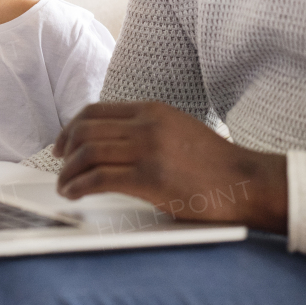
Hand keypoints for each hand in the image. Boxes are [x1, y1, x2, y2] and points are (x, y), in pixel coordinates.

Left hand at [53, 101, 287, 232]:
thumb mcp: (178, 130)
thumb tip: (113, 144)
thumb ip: (147, 130)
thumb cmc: (215, 164)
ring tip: (65, 185)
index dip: (71, 127)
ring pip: (88, 151)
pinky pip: (99, 178)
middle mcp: (147, 124)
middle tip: (58, 165)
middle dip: (64, 148)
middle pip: (86, 128)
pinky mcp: (150, 178)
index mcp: (152, 110)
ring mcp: (149, 150)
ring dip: (68, 171)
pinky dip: (79, 186)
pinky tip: (75, 193)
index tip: (62, 144)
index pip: (97, 110)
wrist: (247, 182)